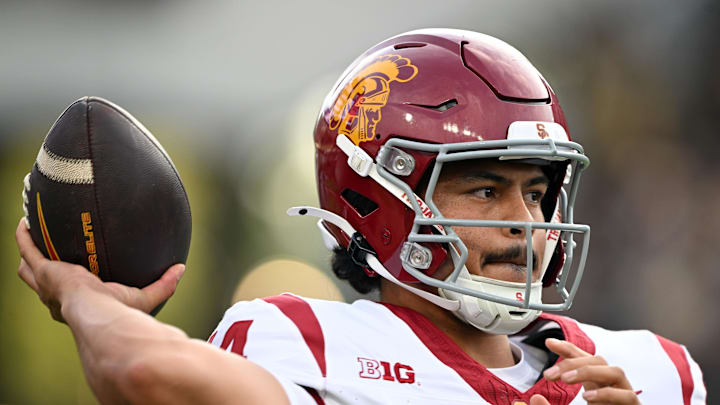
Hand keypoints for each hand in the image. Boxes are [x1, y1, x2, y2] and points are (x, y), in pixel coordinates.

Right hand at [15, 218, 184, 322]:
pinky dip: (25, 237)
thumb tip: (181, 270)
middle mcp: (56, 296)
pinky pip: (28, 249)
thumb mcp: (143, 297)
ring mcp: (47, 282)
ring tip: (30, 233)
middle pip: (41, 282)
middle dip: (40, 268)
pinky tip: (26, 223)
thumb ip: (164, 284)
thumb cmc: (118, 313)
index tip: (74, 274)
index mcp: (76, 306)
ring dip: (29, 250)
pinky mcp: (44, 270)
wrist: (98, 313)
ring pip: (28, 267)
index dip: (66, 287)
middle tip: (43, 252)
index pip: (68, 296)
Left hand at [535, 338, 639, 403]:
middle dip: (573, 363)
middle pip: (598, 360)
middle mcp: (613, 384)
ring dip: (589, 372)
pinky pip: (627, 396)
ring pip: (615, 371)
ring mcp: (625, 393)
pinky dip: (607, 394)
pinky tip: (588, 397)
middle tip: (549, 375)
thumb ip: (555, 401)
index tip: (549, 342)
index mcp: (598, 381)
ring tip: (566, 379)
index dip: (567, 348)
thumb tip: (535, 397)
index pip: (584, 358)